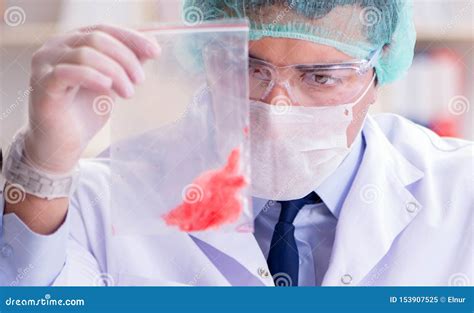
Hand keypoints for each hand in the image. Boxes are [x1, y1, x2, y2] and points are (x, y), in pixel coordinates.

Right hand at [24, 24, 159, 172]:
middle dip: (125, 58)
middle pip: (97, 39)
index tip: (155, 52)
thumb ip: (126, 65)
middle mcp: (55, 47)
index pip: (104, 29)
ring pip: (85, 55)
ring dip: (114, 72)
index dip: (131, 38)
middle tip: (140, 80)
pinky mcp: (42, 86)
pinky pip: (67, 73)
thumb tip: (151, 48)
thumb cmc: (85, 111)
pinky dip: (92, 76)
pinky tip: (108, 87)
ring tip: (128, 93)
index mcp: (72, 42)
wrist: (63, 144)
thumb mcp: (112, 83)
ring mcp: (45, 65)